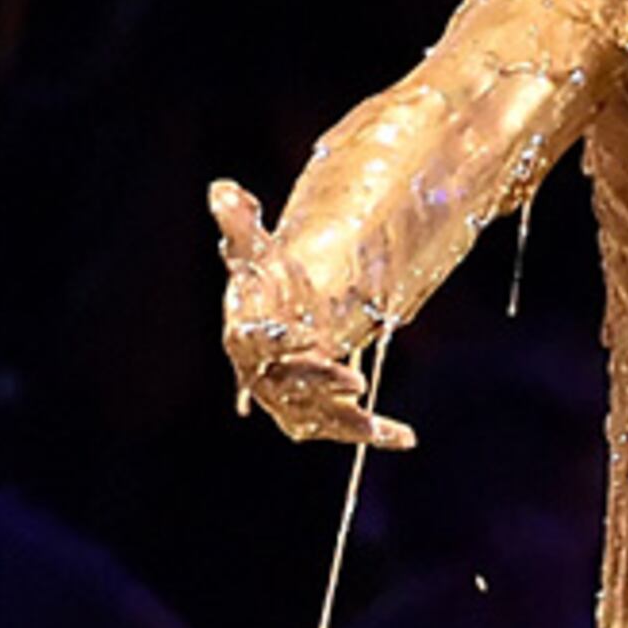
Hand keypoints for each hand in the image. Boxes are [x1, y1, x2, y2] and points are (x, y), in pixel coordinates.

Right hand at [211, 179, 412, 447]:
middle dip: (318, 382)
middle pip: (285, 383)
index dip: (276, 344)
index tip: (301, 338)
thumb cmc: (266, 280)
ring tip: (384, 425)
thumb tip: (222, 190)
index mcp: (244, 333)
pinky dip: (371, 433)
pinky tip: (405, 437)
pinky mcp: (311, 411)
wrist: (278, 312)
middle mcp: (260, 371)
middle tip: (354, 379)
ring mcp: (285, 395)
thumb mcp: (257, 248)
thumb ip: (240, 221)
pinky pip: (337, 427)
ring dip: (347, 421)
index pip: (253, 342)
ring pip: (312, 415)